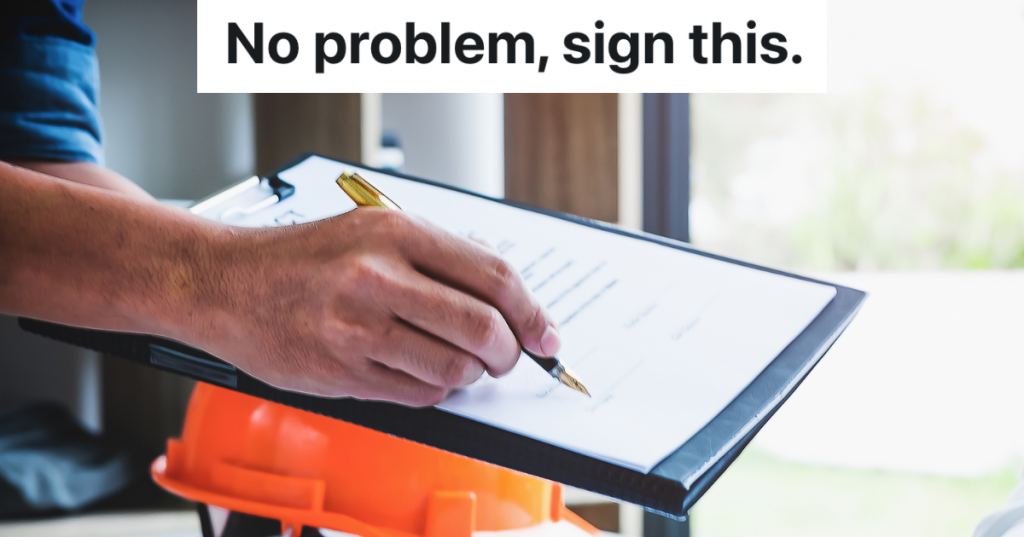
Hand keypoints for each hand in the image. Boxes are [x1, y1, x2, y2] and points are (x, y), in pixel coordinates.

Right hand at [186, 209, 561, 405]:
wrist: (224, 284)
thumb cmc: (302, 257)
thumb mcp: (371, 228)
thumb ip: (438, 252)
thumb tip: (503, 284)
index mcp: (394, 233)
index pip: (492, 275)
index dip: (531, 311)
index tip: (546, 334)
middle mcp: (377, 277)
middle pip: (482, 327)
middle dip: (509, 352)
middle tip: (508, 357)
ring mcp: (357, 328)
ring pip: (454, 368)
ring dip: (470, 374)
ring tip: (461, 363)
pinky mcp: (341, 372)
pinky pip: (418, 394)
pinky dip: (435, 389)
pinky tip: (421, 371)